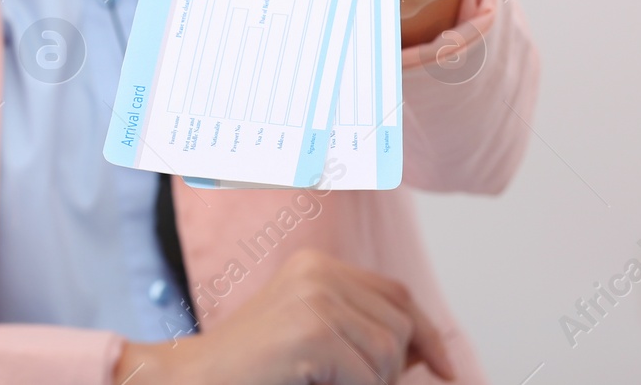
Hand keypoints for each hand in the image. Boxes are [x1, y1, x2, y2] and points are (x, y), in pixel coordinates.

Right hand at [113, 249, 454, 384]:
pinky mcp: (312, 331)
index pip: (398, 295)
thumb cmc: (250, 370)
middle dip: (394, 367)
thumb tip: (430, 355)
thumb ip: (361, 333)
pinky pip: (367, 375)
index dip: (429, 335)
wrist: (190, 380)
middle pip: (400, 323)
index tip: (450, 371)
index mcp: (318, 267)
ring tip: (326, 384)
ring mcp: (315, 297)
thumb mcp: (313, 340)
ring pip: (389, 352)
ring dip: (370, 383)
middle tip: (353, 383)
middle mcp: (319, 272)